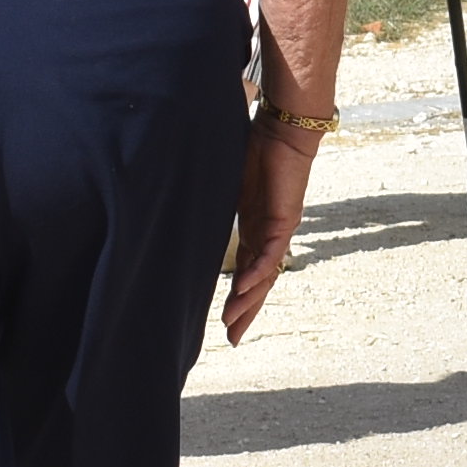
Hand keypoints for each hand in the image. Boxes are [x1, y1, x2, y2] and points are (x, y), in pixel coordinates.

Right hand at [221, 118, 317, 339]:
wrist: (283, 129)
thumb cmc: (256, 149)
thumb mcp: (227, 184)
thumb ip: (211, 199)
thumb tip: (182, 200)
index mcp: (254, 228)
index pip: (245, 270)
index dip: (236, 296)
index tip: (225, 320)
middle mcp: (267, 234)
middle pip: (257, 282)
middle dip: (245, 311)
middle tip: (233, 337)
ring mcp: (277, 230)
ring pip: (264, 274)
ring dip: (249, 300)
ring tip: (234, 323)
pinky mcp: (284, 219)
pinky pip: (270, 253)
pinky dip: (258, 272)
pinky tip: (246, 289)